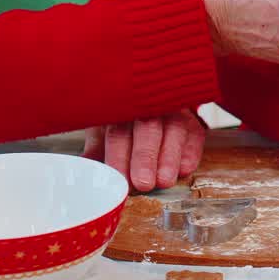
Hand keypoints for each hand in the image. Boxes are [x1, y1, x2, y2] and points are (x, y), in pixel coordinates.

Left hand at [83, 108, 205, 191]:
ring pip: (174, 129)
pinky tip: (184, 169)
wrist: (152, 96)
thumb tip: (84, 168)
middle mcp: (148, 105)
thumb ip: (97, 147)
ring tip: (164, 180)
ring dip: (169, 157)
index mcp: (121, 107)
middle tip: (143, 183)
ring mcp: (173, 109)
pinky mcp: (192, 120)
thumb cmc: (123, 117)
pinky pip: (195, 134)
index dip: (118, 156)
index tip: (119, 179)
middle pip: (147, 128)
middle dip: (145, 157)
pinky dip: (190, 152)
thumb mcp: (104, 126)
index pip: (118, 130)